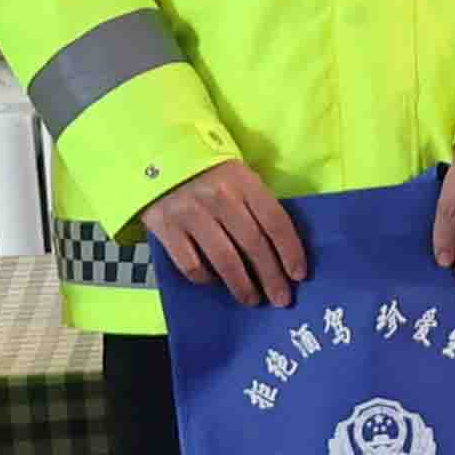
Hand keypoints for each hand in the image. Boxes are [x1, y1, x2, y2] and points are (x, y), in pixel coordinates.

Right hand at [139, 161, 307, 309]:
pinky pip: (190, 264)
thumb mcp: (237, 175)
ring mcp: (191, 214)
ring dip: (242, 285)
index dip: (290, 251)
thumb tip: (276, 247)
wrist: (155, 154)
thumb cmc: (206, 169)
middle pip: (253, 244)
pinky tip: (214, 282)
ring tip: (252, 300)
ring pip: (224, 259)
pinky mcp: (166, 229)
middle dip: (271, 277)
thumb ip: (255, 202)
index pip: (275, 221)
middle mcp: (219, 198)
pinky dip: (205, 278)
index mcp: (243, 181)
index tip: (298, 275)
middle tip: (281, 299)